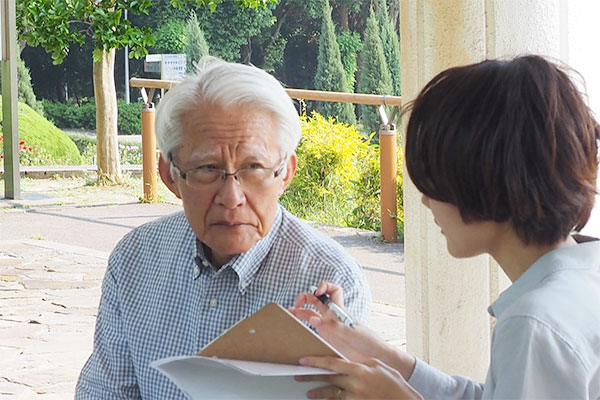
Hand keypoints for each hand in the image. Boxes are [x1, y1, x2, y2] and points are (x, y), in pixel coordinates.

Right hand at [290, 282, 417, 379]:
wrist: (371, 358)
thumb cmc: (367, 342)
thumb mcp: (351, 332)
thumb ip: (333, 326)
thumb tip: (315, 320)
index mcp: (340, 310)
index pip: (334, 290)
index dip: (325, 286)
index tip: (318, 291)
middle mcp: (332, 316)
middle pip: (317, 300)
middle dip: (306, 297)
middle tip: (298, 303)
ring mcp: (327, 326)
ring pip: (310, 313)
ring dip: (300, 310)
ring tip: (290, 311)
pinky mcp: (325, 337)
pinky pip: (311, 327)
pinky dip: (302, 324)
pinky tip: (294, 323)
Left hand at [296, 356, 421, 399]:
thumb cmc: (394, 384)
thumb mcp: (378, 366)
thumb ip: (361, 363)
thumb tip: (348, 363)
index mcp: (359, 369)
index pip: (331, 363)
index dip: (315, 361)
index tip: (303, 360)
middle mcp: (354, 384)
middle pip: (328, 378)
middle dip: (312, 376)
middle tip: (299, 375)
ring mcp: (354, 397)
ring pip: (331, 393)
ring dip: (318, 392)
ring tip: (309, 392)